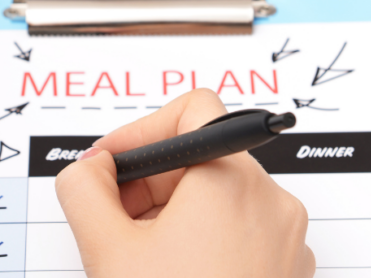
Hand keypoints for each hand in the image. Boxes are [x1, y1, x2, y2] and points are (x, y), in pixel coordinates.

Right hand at [56, 89, 315, 277]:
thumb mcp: (106, 248)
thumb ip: (84, 188)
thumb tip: (89, 168)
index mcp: (231, 181)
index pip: (194, 109)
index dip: (142, 130)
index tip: (113, 166)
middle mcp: (270, 201)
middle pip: (202, 156)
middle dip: (149, 182)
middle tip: (112, 221)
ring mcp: (284, 239)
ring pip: (220, 197)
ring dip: (172, 214)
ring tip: (141, 259)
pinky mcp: (286, 270)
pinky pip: (241, 230)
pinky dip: (204, 239)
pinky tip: (173, 275)